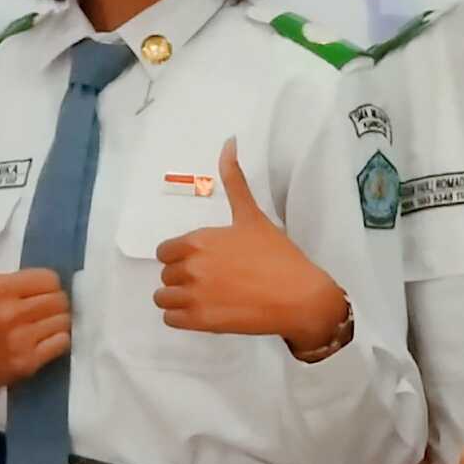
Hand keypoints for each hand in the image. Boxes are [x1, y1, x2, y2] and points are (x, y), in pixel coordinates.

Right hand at [0, 193, 69, 400]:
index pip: (48, 278)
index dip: (44, 283)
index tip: (31, 290)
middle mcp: (8, 314)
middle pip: (59, 299)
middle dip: (52, 301)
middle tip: (38, 306)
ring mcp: (20, 341)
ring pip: (64, 320)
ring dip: (57, 320)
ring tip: (40, 322)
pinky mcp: (29, 362)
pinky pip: (63, 342)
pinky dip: (58, 340)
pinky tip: (41, 339)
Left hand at [153, 141, 346, 348]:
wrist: (299, 296)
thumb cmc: (277, 255)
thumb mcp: (252, 215)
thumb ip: (235, 181)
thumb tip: (229, 140)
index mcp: (198, 241)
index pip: (165, 251)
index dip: (181, 255)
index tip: (203, 260)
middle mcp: (190, 267)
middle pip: (166, 274)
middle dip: (183, 277)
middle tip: (211, 280)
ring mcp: (194, 296)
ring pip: (163, 298)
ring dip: (178, 298)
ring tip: (204, 298)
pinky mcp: (200, 322)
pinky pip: (171, 319)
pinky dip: (182, 317)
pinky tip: (204, 312)